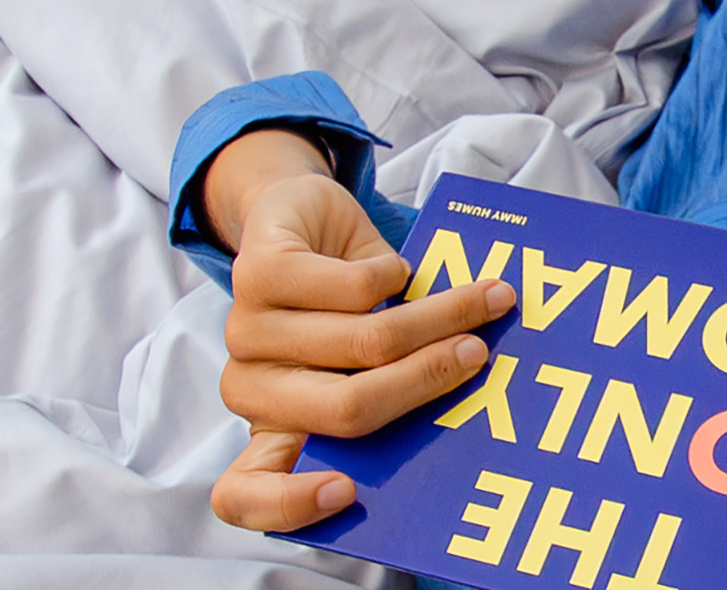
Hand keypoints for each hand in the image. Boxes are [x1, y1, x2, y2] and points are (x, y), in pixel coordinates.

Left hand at [199, 128, 519, 531]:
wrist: (296, 218)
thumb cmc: (342, 305)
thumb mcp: (365, 362)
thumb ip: (394, 390)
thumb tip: (471, 391)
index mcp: (272, 429)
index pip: (245, 495)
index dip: (291, 507)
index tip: (348, 492)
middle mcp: (250, 390)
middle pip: (347, 410)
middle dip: (427, 379)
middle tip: (478, 354)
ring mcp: (247, 332)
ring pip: (364, 341)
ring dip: (438, 316)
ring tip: (481, 300)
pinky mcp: (256, 273)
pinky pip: (352, 288)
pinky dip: (393, 275)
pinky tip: (395, 267)